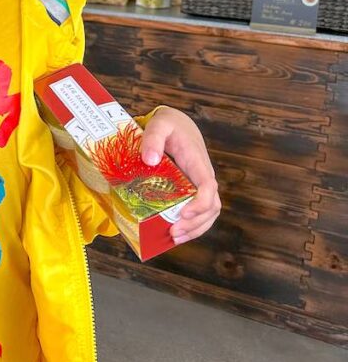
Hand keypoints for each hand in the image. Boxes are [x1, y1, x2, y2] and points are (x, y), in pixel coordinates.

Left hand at [140, 106, 220, 244]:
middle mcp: (203, 177)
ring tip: (174, 238)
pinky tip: (175, 233)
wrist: (176, 123)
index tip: (182, 214)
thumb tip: (150, 160)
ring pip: (209, 213)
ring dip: (195, 229)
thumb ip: (153, 138)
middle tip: (173, 233)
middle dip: (195, 223)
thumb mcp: (159, 124)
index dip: (199, 204)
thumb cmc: (169, 124)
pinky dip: (191, 225)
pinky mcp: (192, 190)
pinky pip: (198, 211)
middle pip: (211, 206)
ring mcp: (199, 185)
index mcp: (197, 163)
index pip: (208, 187)